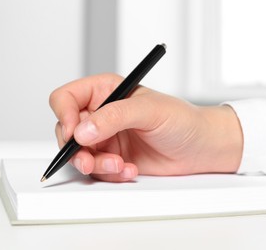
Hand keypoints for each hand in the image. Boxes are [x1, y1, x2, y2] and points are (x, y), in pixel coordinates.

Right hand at [49, 73, 242, 181]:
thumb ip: (114, 116)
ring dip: (95, 164)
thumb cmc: (182, 119)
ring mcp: (106, 138)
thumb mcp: (149, 110)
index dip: (64, 114)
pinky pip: (97, 170)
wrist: (201, 148)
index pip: (67, 98)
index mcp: (106, 91)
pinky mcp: (113, 158)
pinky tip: (129, 169)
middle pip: (67, 131)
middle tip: (88, 160)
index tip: (74, 132)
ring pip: (79, 155)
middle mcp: (102, 114)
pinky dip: (110, 173)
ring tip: (118, 165)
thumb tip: (82, 130)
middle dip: (76, 149)